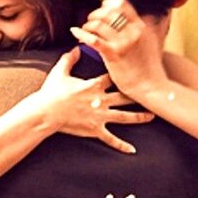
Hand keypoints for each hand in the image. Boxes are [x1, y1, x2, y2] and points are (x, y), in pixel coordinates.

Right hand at [31, 46, 152, 153]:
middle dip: (138, 95)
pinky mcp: (95, 129)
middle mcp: (101, 100)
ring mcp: (100, 116)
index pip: (112, 76)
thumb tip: (76, 47)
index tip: (131, 70)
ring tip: (152, 116)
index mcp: (94, 85)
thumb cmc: (52, 92)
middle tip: (151, 94)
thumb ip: (69, 59)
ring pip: (124, 117)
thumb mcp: (60, 72)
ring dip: (139, 117)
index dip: (121, 73)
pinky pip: (111, 139)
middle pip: (124, 97)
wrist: (46, 112)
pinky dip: (121, 145)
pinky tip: (132, 150)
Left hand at [70, 0, 168, 102]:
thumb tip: (146, 16)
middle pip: (108, 12)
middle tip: (91, 20)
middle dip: (95, 14)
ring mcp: (122, 43)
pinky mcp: (113, 55)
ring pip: (99, 24)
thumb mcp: (152, 42)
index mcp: (140, 27)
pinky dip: (82, 34)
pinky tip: (76, 32)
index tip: (102, 7)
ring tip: (86, 29)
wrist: (151, 87)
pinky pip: (93, 40)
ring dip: (88, 25)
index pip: (122, 5)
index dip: (108, 4)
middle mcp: (132, 32)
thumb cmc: (150, 68)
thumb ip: (146, 28)